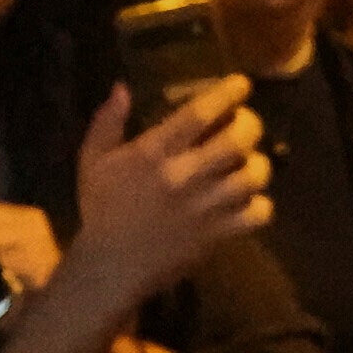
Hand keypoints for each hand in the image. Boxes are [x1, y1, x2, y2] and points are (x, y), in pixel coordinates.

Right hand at [67, 80, 274, 308]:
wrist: (109, 267)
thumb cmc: (102, 210)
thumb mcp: (92, 161)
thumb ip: (107, 122)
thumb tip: (122, 87)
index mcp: (154, 153)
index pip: (199, 114)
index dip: (227, 94)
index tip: (241, 84)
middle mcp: (184, 176)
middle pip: (237, 140)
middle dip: (250, 125)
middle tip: (247, 125)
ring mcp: (204, 208)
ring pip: (252, 176)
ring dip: (258, 164)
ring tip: (251, 162)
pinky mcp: (216, 236)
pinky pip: (256, 215)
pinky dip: (260, 205)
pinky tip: (250, 200)